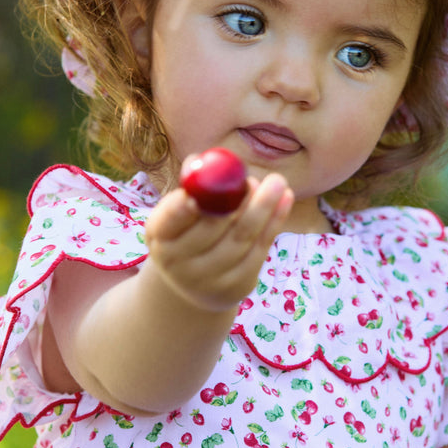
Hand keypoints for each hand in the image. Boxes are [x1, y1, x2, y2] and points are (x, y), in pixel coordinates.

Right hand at [145, 171, 293, 311]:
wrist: (197, 283)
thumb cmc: (189, 234)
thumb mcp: (180, 213)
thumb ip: (191, 187)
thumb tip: (200, 161)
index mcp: (161, 239)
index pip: (168, 222)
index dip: (181, 209)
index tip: (198, 191)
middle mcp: (180, 265)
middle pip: (211, 230)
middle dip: (236, 201)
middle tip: (254, 179)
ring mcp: (209, 280)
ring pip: (241, 239)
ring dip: (262, 208)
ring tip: (277, 183)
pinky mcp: (237, 286)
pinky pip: (259, 250)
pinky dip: (274, 222)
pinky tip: (286, 199)